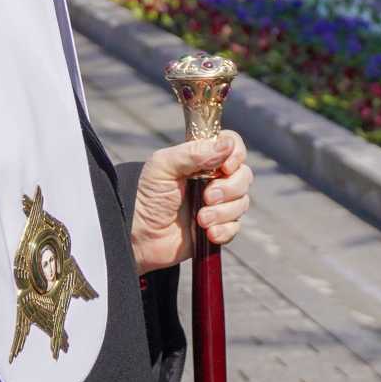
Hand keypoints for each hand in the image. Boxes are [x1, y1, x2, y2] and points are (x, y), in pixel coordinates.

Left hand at [128, 129, 252, 274]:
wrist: (136, 236)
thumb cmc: (144, 196)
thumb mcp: (163, 167)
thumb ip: (193, 153)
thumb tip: (226, 145)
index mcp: (202, 159)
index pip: (232, 146)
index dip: (236, 154)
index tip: (226, 166)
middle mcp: (213, 178)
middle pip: (244, 175)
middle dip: (229, 188)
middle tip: (207, 197)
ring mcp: (217, 204)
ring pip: (242, 202)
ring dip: (223, 212)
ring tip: (200, 220)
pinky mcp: (217, 227)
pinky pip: (235, 226)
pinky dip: (224, 230)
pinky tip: (207, 233)